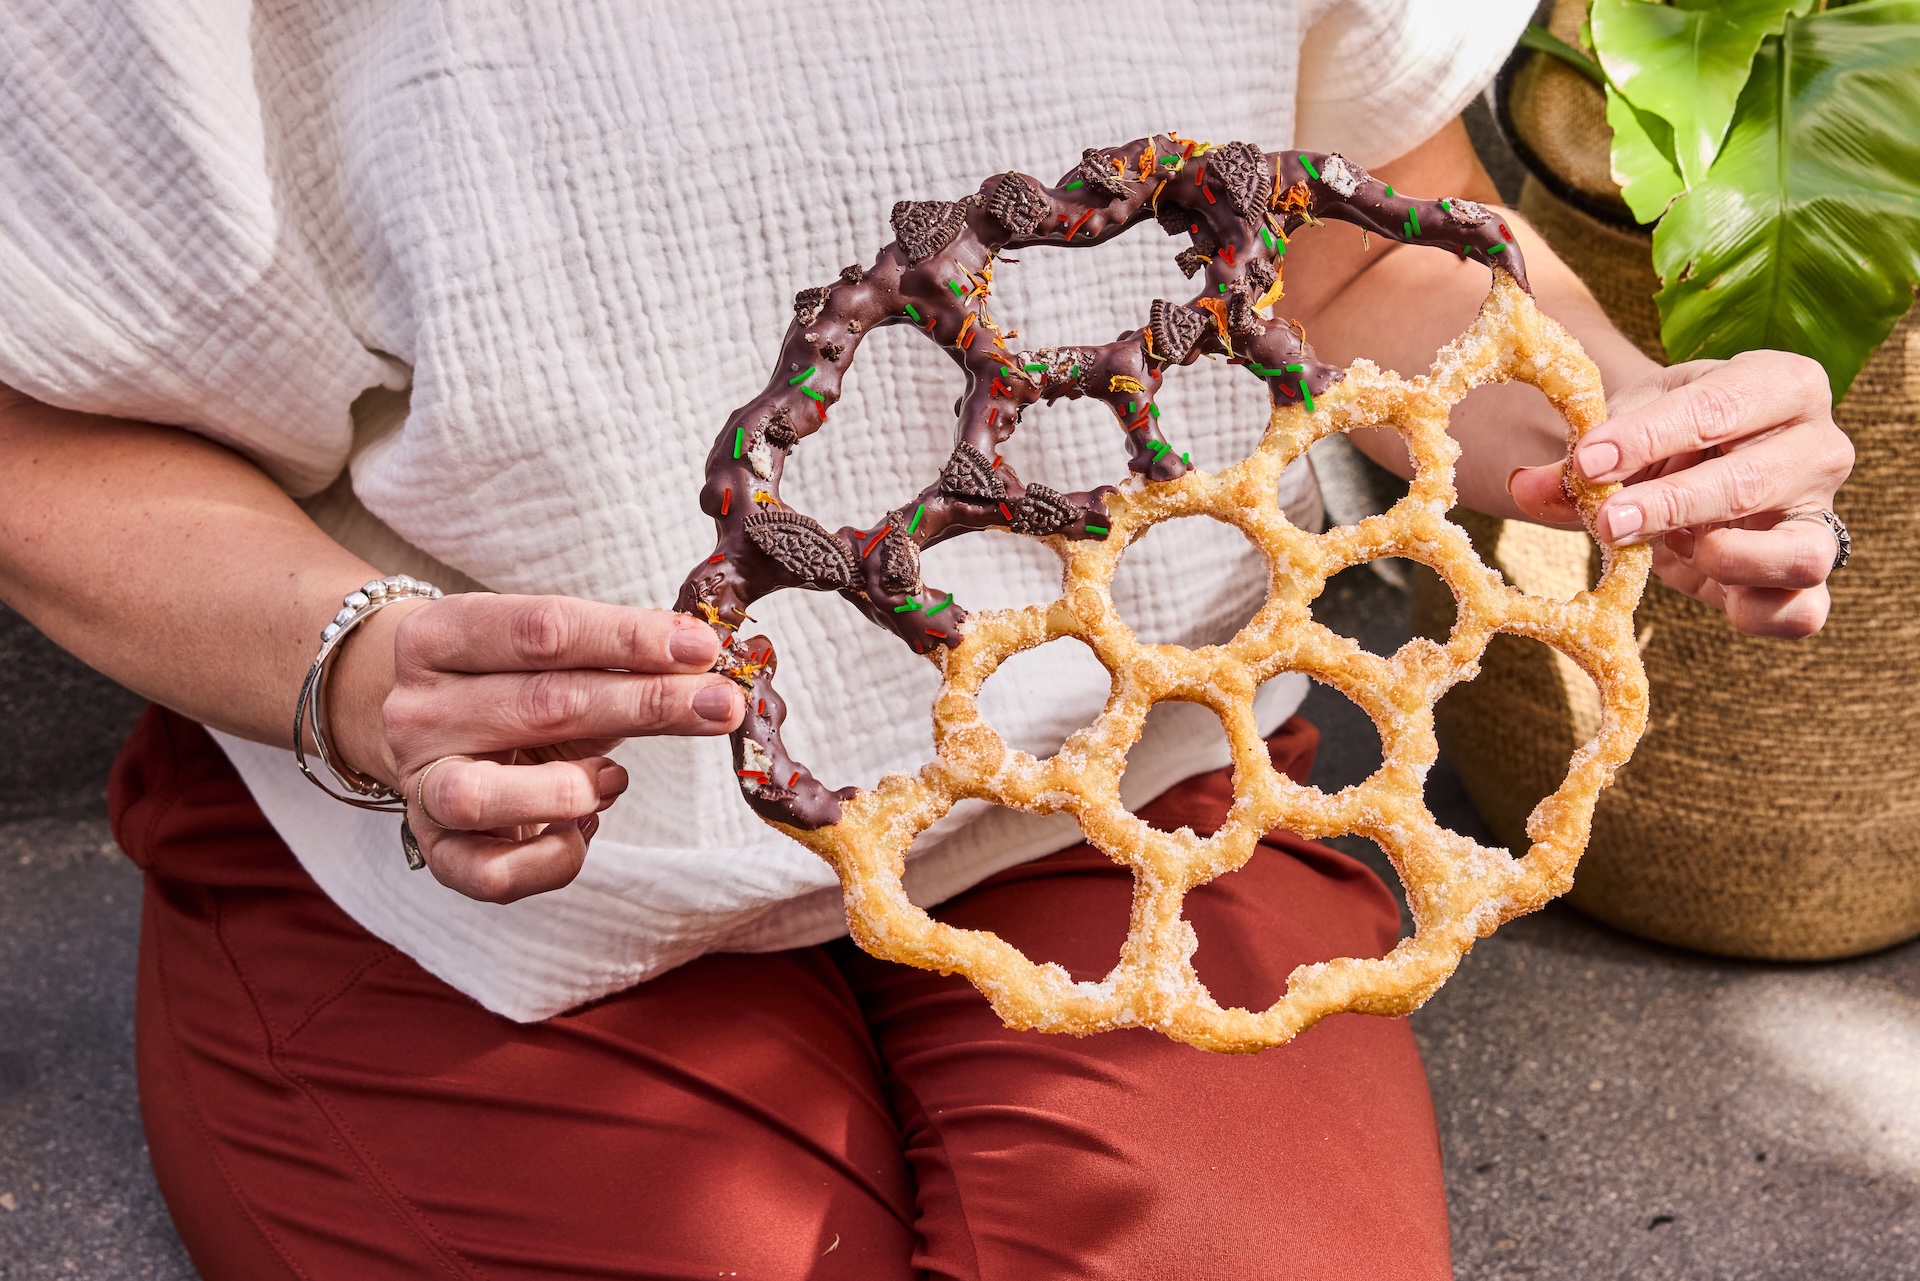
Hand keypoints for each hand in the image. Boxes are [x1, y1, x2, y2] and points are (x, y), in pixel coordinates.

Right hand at [332, 594, 741, 902]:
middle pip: (540, 704)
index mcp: (438, 637)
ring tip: (618, 779)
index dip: (629, 638)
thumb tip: (700, 650)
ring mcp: (420, 785)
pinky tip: (584, 828)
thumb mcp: (553, 656)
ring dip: (575, 787)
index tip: (701, 648)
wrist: (432, 737)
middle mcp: (417, 710)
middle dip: (646, 704)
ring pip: (485, 797)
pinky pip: (494, 874)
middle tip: (721, 705)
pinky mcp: (438, 852)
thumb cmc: (512, 689)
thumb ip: (618, 653)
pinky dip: (554, 857)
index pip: (541, 629)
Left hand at [1507, 351, 1853, 639]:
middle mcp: (1820, 447)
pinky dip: (1758, 614)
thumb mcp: (1624, 432)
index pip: (1720, 406)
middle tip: (1606, 521)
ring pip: (1800, 552)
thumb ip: (1576, 464)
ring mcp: (1823, 516)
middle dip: (1670, 504)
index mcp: (1780, 383)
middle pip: (1752, 481)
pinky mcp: (1809, 575)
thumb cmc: (1665, 438)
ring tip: (1672, 549)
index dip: (1650, 436)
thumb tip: (1523, 486)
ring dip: (1725, 560)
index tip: (1588, 461)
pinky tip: (1708, 591)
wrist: (1694, 465)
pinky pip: (1805, 611)